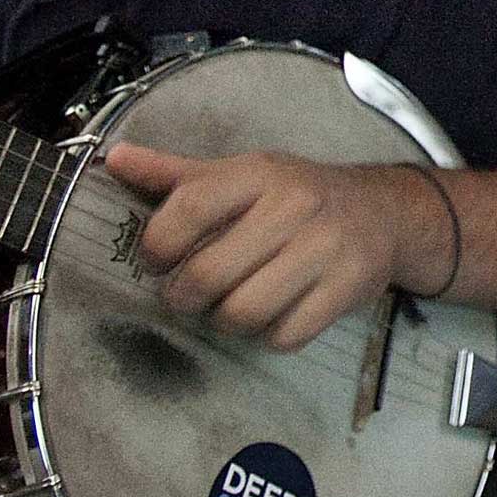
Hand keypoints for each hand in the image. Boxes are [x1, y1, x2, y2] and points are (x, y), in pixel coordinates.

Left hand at [104, 143, 416, 349]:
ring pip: (245, 312)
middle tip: (190, 295)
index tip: (157, 261)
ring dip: (226, 320)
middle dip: (186, 296)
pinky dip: (269, 336)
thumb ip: (175, 174)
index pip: (188, 209)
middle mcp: (295, 205)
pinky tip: (273, 314)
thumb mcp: (240, 175)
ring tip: (230, 305)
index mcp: (259, 173)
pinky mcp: (348, 286)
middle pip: (210, 273)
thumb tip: (113, 160)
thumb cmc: (297, 195)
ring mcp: (326, 247)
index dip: (158, 246)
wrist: (383, 211)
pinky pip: (286, 335)